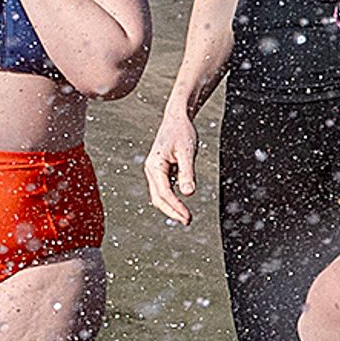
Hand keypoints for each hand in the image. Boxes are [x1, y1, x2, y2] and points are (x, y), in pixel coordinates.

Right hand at [143, 108, 199, 224]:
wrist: (176, 119)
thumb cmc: (182, 132)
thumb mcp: (187, 152)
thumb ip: (187, 172)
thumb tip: (188, 193)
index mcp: (154, 166)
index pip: (164, 193)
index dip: (176, 207)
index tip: (188, 217)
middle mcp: (151, 170)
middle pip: (158, 198)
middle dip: (172, 212)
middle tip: (188, 221)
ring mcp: (154, 171)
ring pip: (159, 195)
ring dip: (171, 207)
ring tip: (186, 217)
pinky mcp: (160, 170)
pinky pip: (163, 189)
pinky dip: (171, 199)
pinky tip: (181, 205)